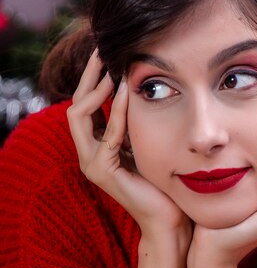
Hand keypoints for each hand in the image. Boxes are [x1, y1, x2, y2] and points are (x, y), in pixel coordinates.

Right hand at [67, 50, 191, 248]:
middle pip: (75, 105)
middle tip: (100, 50)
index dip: (92, 78)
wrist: (170, 217)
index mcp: (97, 145)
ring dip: (95, 88)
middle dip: (87, 76)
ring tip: (111, 66)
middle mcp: (88, 153)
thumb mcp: (146, 141)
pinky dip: (115, 111)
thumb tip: (142, 85)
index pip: (84, 104)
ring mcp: (92, 163)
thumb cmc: (163, 180)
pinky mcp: (103, 171)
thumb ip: (136, 121)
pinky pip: (106, 134)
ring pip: (78, 115)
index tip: (106, 53)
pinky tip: (125, 92)